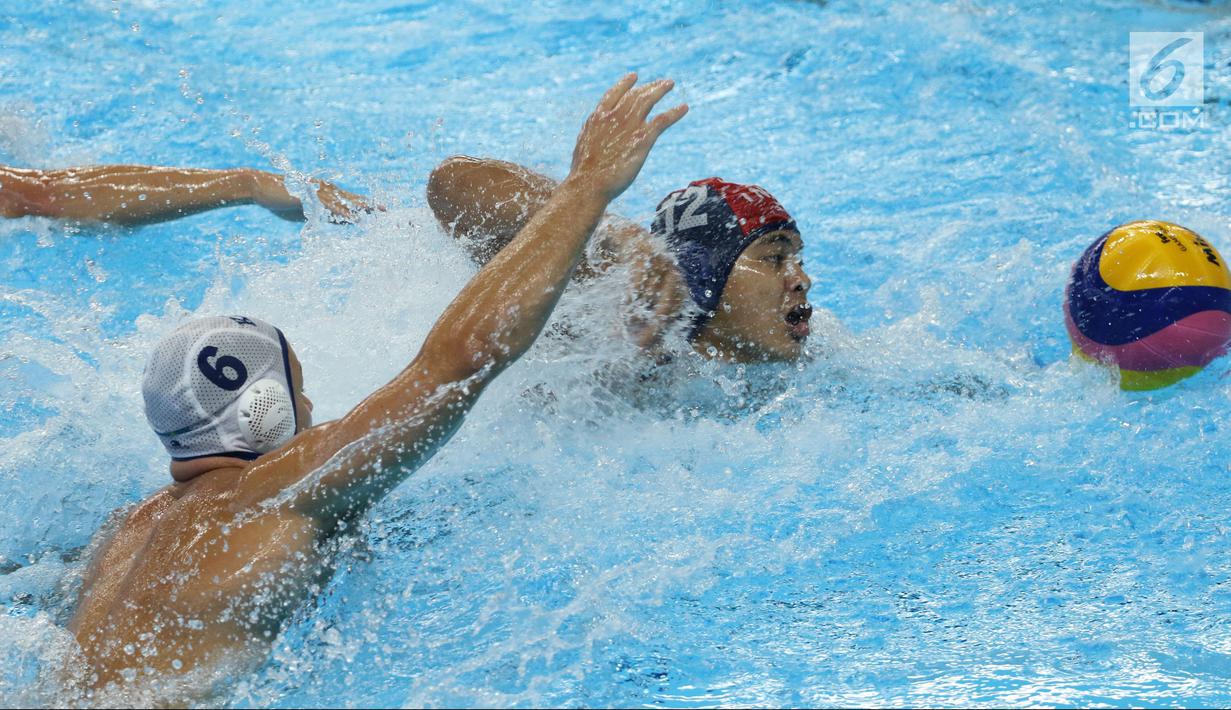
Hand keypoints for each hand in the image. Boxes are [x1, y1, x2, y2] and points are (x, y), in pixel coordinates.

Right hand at [249, 169, 377, 223]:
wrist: (260, 188)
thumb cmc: (282, 201)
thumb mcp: (308, 212)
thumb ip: (325, 216)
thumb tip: (341, 222)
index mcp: (325, 193)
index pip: (350, 200)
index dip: (365, 206)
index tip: (381, 211)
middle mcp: (324, 189)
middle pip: (351, 198)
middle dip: (368, 204)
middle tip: (386, 210)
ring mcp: (316, 191)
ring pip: (342, 200)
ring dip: (358, 207)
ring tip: (373, 212)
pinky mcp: (307, 195)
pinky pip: (326, 204)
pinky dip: (339, 210)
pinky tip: (350, 215)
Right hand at [567, 73, 687, 201]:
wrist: (589, 182)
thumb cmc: (584, 172)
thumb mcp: (583, 147)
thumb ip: (592, 136)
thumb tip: (593, 139)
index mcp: (598, 117)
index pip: (613, 94)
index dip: (624, 84)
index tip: (634, 76)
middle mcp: (614, 116)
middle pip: (634, 95)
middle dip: (648, 86)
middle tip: (661, 83)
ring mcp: (629, 125)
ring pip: (648, 100)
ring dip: (660, 90)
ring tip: (670, 83)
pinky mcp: (643, 138)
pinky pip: (662, 120)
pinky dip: (674, 112)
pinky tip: (684, 108)